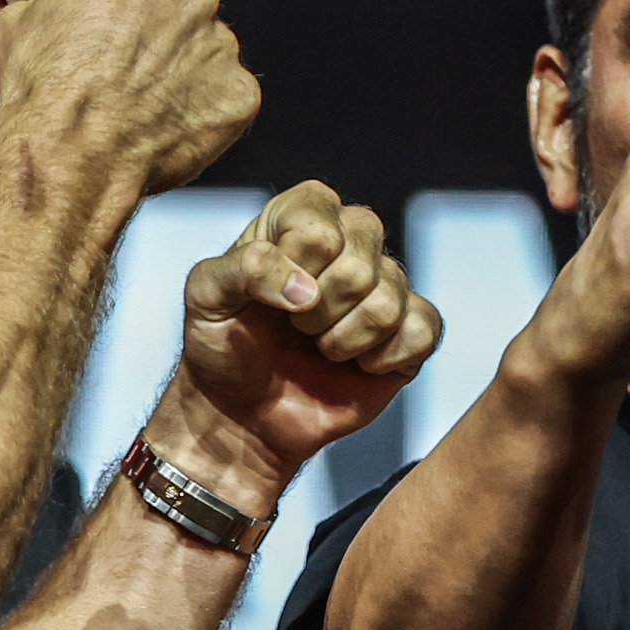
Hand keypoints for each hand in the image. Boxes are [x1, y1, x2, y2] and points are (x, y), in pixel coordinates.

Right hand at [0, 0, 262, 195]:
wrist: (69, 153)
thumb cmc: (42, 86)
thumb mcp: (23, 18)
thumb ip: (61, 2)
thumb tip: (62, 13)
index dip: (123, 8)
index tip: (109, 36)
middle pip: (184, 8)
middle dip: (162, 37)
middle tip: (129, 75)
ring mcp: (222, 43)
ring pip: (207, 55)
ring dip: (184, 77)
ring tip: (142, 110)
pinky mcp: (240, 93)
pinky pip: (225, 102)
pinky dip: (203, 117)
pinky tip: (165, 133)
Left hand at [156, 181, 440, 505]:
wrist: (243, 413)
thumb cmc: (223, 347)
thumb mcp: (206, 297)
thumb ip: (244, 269)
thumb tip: (306, 289)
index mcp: (302, 216)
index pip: (318, 229)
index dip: (292, 272)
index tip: (269, 298)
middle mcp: (351, 241)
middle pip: (359, 266)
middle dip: (318, 313)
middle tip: (296, 328)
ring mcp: (386, 285)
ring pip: (388, 303)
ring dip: (343, 341)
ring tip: (320, 348)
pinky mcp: (412, 329)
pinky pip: (423, 330)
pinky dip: (382, 360)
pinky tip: (356, 364)